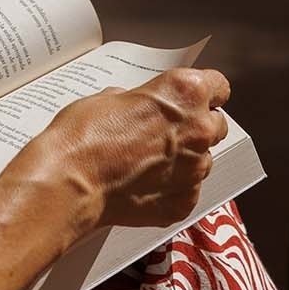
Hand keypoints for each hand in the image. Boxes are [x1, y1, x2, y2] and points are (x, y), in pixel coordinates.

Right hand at [38, 67, 230, 231]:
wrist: (69, 184)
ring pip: (203, 160)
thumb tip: (140, 108)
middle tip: (167, 131)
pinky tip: (144, 184)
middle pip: (216, 124)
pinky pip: (188, 191)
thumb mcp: (109, 98)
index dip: (204, 92)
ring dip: (186, 159)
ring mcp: (195, 170)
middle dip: (197, 126)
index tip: (195, 98)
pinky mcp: (184, 203)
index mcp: (185, 93)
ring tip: (150, 162)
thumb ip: (139, 100)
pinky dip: (172, 188)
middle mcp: (198, 130)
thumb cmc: (83, 136)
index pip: (219, 86)